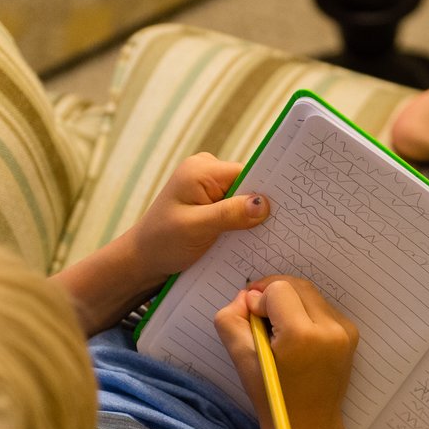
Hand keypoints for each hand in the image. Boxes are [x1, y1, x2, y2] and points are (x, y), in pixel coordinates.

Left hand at [127, 152, 270, 284]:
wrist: (142, 259)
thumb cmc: (162, 243)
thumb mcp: (196, 228)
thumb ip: (229, 214)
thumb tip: (264, 204)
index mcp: (202, 169)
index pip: (248, 172)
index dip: (266, 190)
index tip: (287, 210)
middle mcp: (206, 170)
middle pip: (247, 184)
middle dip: (259, 206)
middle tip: (278, 228)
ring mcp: (207, 185)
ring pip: (242, 197)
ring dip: (250, 217)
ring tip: (263, 236)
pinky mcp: (209, 201)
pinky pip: (234, 206)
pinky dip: (241, 222)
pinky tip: (248, 237)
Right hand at [214, 276, 358, 428]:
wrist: (309, 425)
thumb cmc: (273, 397)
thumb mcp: (241, 359)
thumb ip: (231, 320)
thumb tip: (246, 296)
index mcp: (303, 335)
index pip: (277, 290)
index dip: (259, 302)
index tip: (253, 325)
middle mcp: (330, 328)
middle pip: (295, 285)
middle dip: (273, 294)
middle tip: (259, 319)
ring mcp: (345, 330)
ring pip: (309, 293)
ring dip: (289, 302)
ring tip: (277, 330)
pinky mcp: (351, 333)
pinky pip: (321, 306)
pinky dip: (304, 312)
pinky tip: (295, 337)